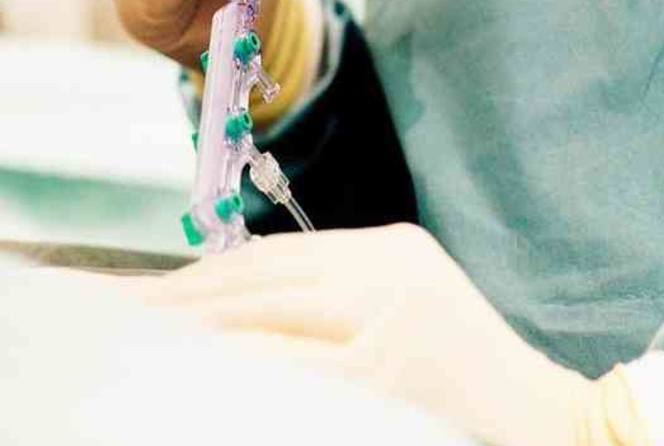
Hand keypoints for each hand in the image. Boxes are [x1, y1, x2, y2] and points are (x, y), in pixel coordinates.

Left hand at [137, 225, 623, 445]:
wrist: (544, 415)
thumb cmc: (463, 378)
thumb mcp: (398, 316)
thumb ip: (333, 301)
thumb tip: (235, 310)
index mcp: (388, 248)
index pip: (276, 255)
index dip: (206, 273)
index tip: (152, 290)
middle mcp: (389, 266)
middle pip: (263, 273)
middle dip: (185, 291)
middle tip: (119, 305)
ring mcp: (393, 310)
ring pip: (270, 306)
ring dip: (197, 320)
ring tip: (140, 330)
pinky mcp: (392, 363)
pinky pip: (295, 359)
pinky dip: (242, 357)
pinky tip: (195, 361)